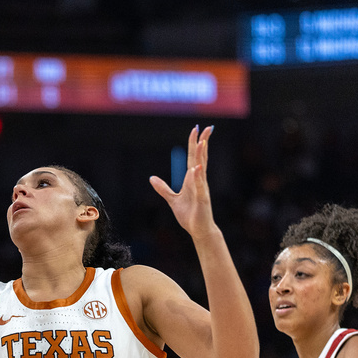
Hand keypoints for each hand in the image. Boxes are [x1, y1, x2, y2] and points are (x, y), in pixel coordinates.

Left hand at [149, 125, 216, 240]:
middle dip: (202, 143)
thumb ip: (163, 188)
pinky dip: (198, 177)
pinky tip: (197, 168)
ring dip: (201, 155)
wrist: (199, 229)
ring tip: (202, 142)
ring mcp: (202, 189)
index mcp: (192, 179)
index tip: (196, 130)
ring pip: (201, 168)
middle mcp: (199, 181)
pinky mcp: (202, 199)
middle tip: (206, 128)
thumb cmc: (189, 214)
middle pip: (200, 158)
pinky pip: (200, 186)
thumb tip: (151, 178)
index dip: (194, 144)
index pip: (193, 158)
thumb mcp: (172, 199)